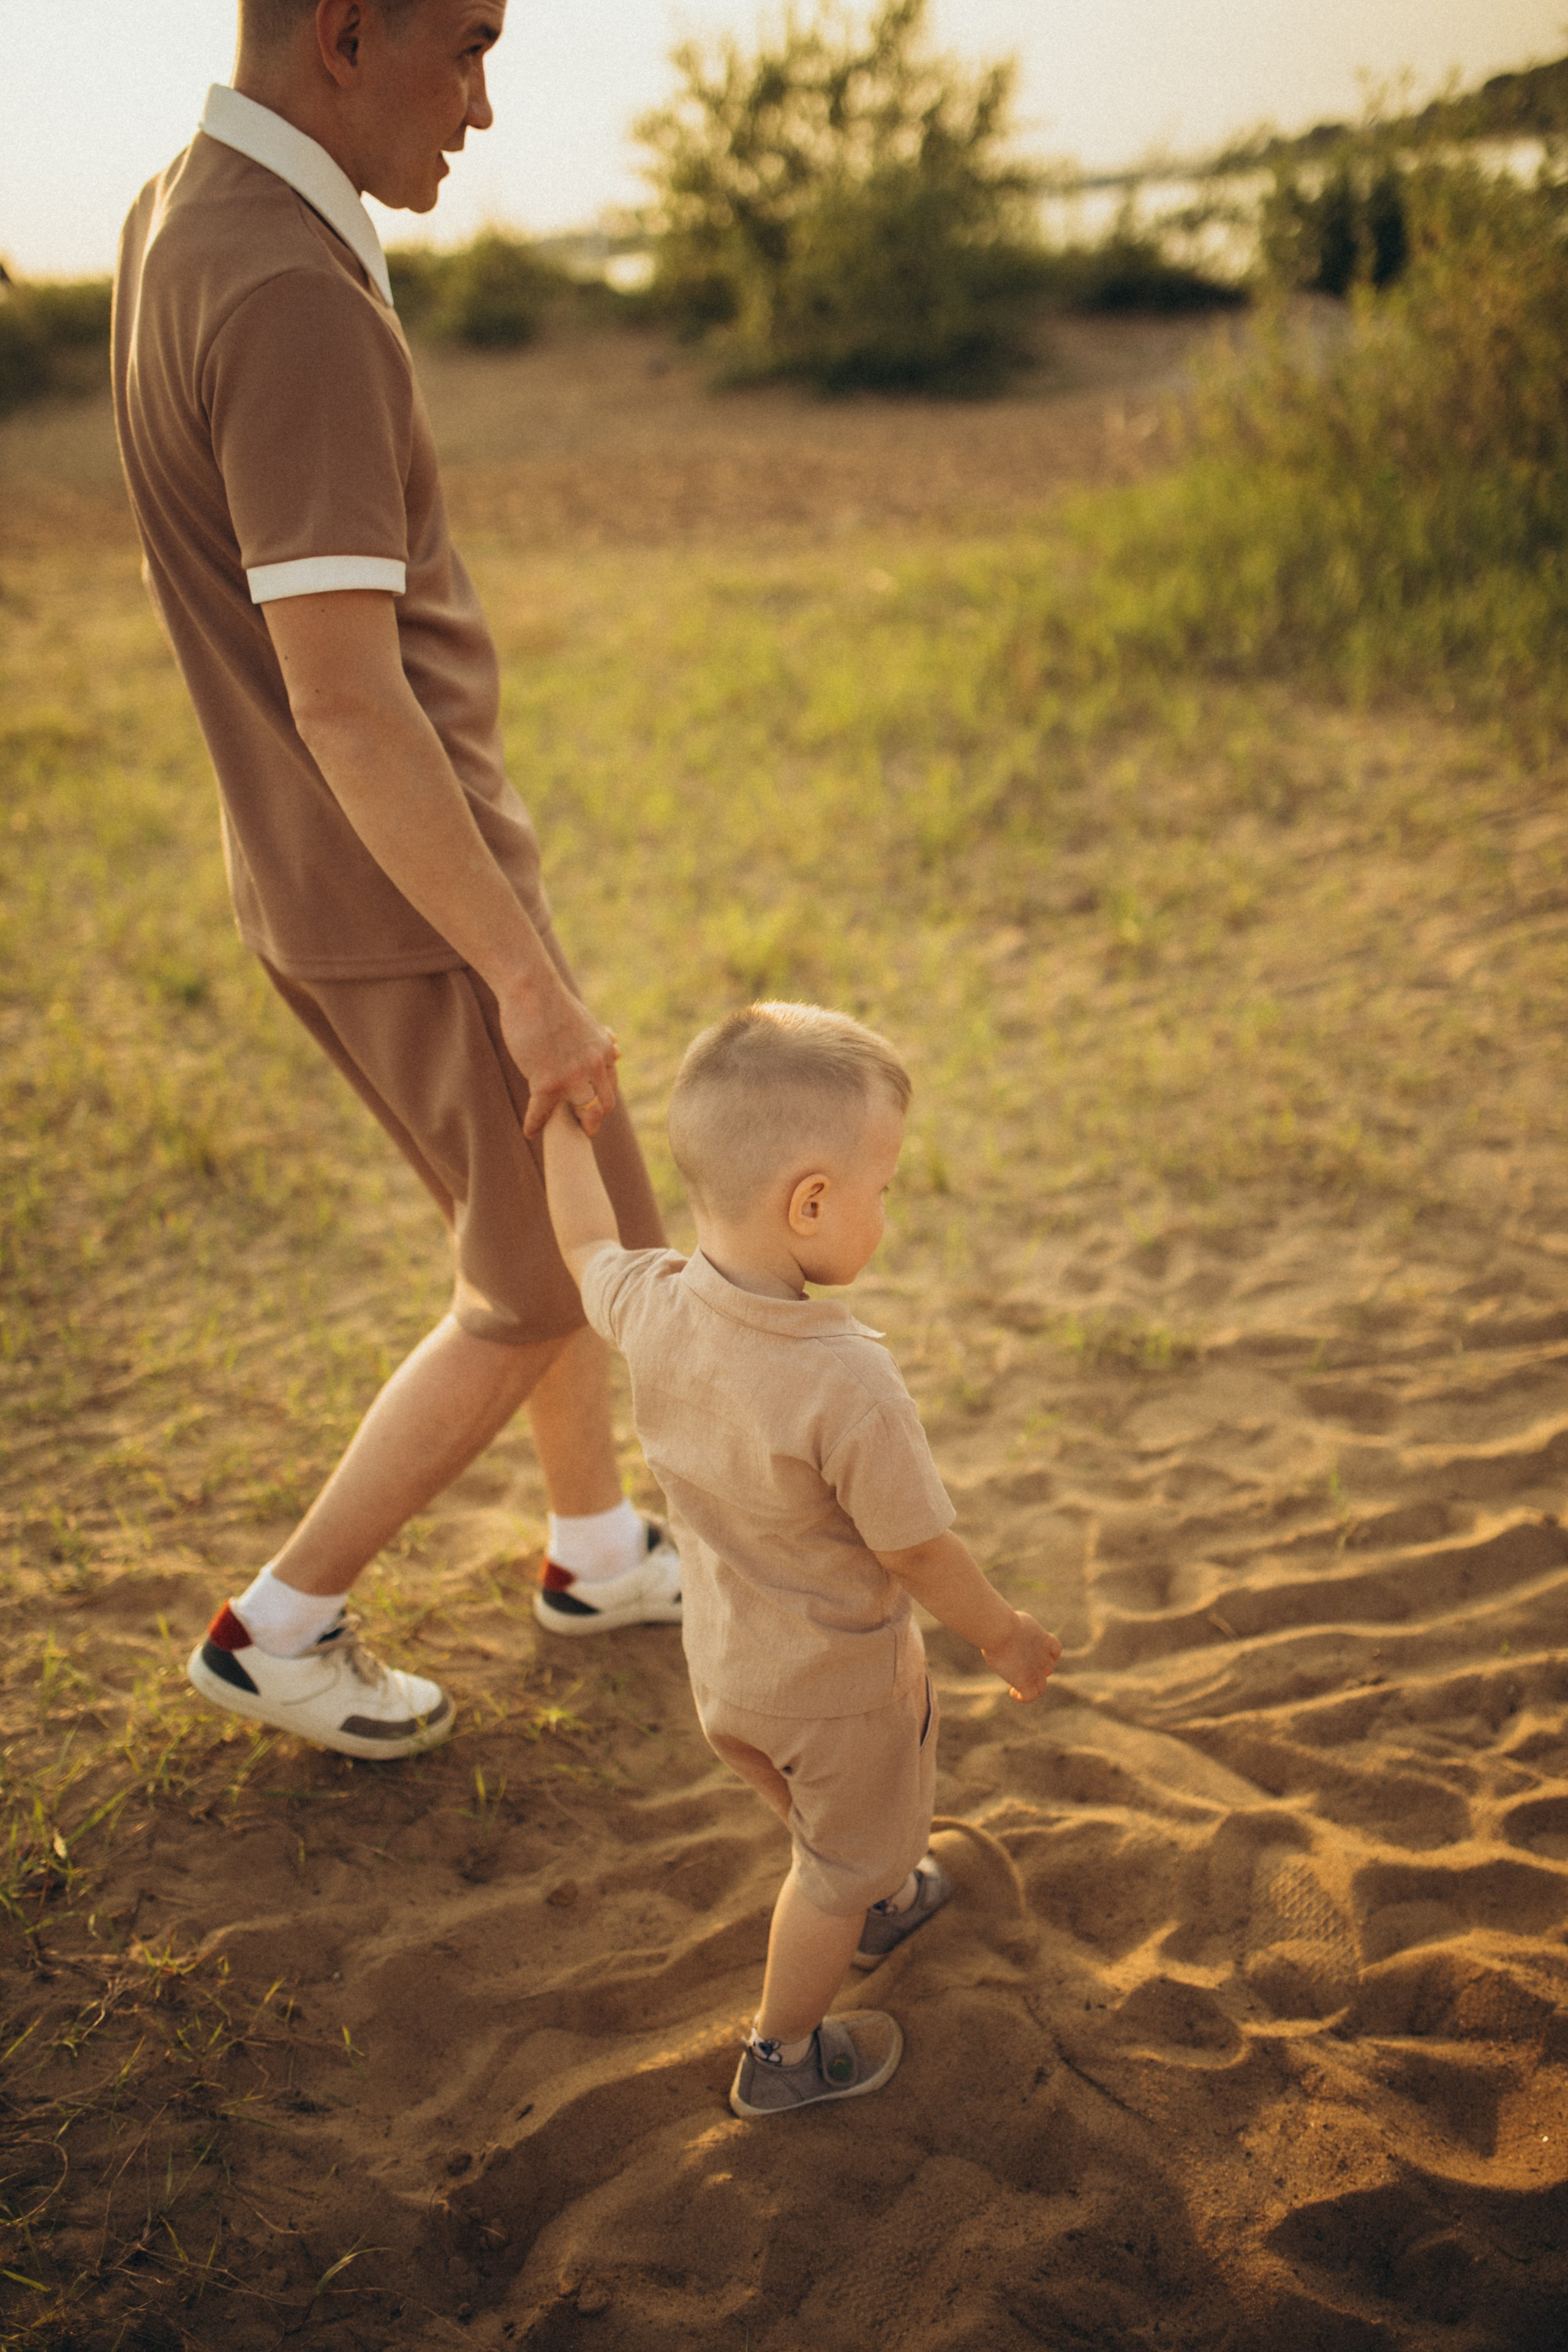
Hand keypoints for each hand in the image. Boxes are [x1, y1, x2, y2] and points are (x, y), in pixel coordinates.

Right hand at [497, 976, 620, 1138]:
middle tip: (582, 1128)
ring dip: (575, 1128)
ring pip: (586, 1115)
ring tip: (561, 1134)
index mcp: (605, 1052)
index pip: (610, 1087)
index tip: (590, 1108)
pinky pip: (543, 1114)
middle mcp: (594, 1066)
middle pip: (604, 1107)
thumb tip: (618, 1049)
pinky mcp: (547, 1083)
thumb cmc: (553, 1003)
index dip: (600, 1099)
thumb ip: (601, 1040)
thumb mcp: (587, 1021)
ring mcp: (572, 1077)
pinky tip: (530, 1131)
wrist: (531, 990)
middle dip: (593, 1120)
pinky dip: (535, 1125)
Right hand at [980, 1611, 1062, 1702]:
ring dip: (1031, 1686)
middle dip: (1035, 1670)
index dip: (1046, 1654)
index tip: (1030, 1653)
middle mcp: (1043, 1656)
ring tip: (1014, 1685)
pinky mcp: (1025, 1681)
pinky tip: (1012, 1693)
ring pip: (1041, 1686)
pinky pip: (1029, 1697)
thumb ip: (1016, 1630)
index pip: (1055, 1650)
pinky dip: (1022, 1698)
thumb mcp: (1014, 1621)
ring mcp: (1036, 1670)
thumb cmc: (1002, 1621)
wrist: (1001, 1630)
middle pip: (1048, 1669)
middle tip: (1016, 1668)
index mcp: (1043, 1639)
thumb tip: (1007, 1629)